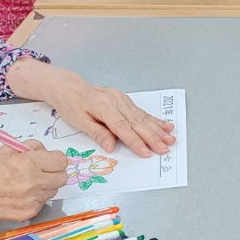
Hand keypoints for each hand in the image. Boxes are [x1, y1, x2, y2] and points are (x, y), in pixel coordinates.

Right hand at [0, 142, 68, 225]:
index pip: (61, 160)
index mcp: (28, 163)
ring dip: (44, 186)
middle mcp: (33, 183)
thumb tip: (43, 151)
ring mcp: (31, 201)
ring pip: (52, 191)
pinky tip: (17, 194)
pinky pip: (41, 203)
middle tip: (39, 170)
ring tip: (23, 183)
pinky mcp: (27, 214)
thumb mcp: (3, 150)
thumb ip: (28, 149)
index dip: (54, 159)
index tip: (48, 159)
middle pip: (61, 178)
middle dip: (53, 172)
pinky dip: (34, 198)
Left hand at [46, 79, 176, 156]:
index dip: (136, 141)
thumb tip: (111, 147)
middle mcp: (116, 101)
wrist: (69, 87)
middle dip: (153, 137)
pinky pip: (141, 112)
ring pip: (143, 117)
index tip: (146, 152)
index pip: (123, 128)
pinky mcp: (124, 100)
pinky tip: (165, 125)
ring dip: (158, 129)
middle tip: (165, 148)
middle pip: (137, 122)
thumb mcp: (78, 121)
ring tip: (170, 139)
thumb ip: (97, 133)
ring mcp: (122, 99)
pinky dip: (154, 120)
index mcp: (104, 106)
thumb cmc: (70, 104)